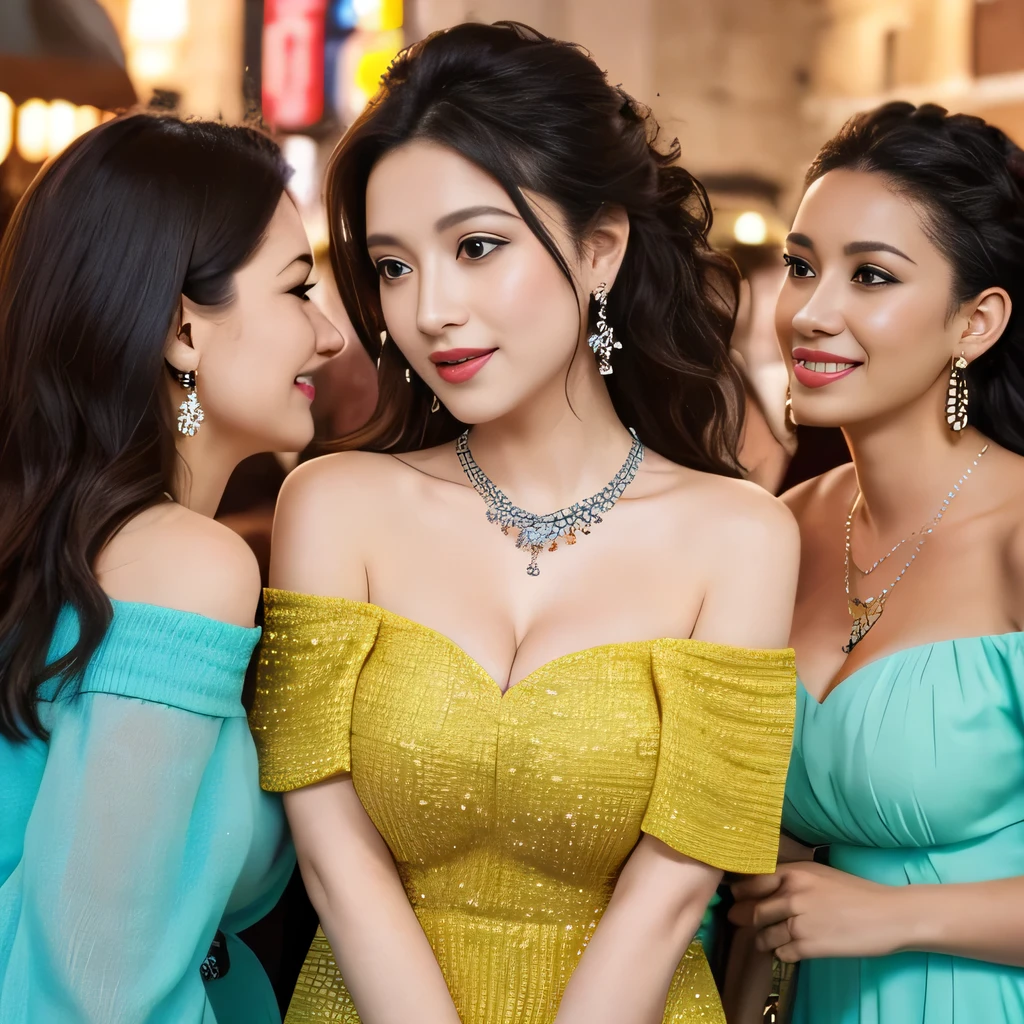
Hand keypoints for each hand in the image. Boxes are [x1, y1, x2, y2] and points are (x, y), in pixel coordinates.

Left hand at [729, 861, 906, 961]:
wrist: (888, 915)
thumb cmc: (855, 892)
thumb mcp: (818, 873)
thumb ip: (791, 878)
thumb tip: (763, 885)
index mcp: (794, 872)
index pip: (751, 881)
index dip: (738, 891)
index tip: (731, 895)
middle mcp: (792, 895)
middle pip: (753, 910)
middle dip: (742, 917)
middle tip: (735, 919)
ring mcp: (799, 922)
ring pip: (763, 935)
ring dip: (762, 939)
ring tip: (764, 939)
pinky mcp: (809, 947)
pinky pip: (781, 953)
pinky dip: (781, 953)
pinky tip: (788, 950)